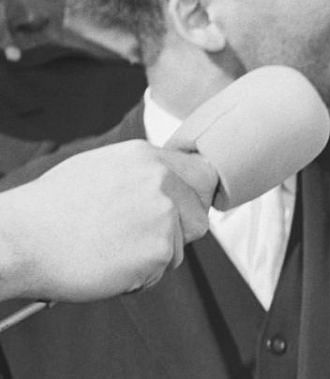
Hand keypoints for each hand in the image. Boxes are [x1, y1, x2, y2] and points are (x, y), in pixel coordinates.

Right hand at [0, 141, 217, 302]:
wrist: (20, 241)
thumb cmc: (49, 211)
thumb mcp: (99, 169)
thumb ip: (141, 173)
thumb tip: (170, 181)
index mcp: (147, 157)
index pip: (203, 175)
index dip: (194, 199)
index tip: (183, 211)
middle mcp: (162, 180)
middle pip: (199, 216)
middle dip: (178, 232)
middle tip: (136, 239)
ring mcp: (164, 214)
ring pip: (180, 247)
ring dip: (154, 256)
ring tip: (110, 250)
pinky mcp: (159, 250)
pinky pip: (161, 272)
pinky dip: (139, 277)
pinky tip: (107, 265)